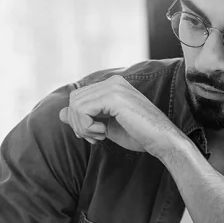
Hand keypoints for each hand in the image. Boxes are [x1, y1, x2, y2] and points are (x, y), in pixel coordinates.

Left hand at [59, 75, 187, 158]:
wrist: (162, 141)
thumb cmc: (140, 135)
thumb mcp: (106, 126)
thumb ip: (84, 117)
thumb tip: (61, 113)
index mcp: (112, 85)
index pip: (78, 97)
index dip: (78, 119)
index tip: (93, 135)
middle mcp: (113, 81)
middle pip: (74, 99)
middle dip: (78, 123)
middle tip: (95, 137)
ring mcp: (114, 87)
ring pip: (75, 105)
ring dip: (83, 126)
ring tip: (100, 135)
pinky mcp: (114, 97)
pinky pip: (82, 110)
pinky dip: (87, 126)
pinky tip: (103, 133)